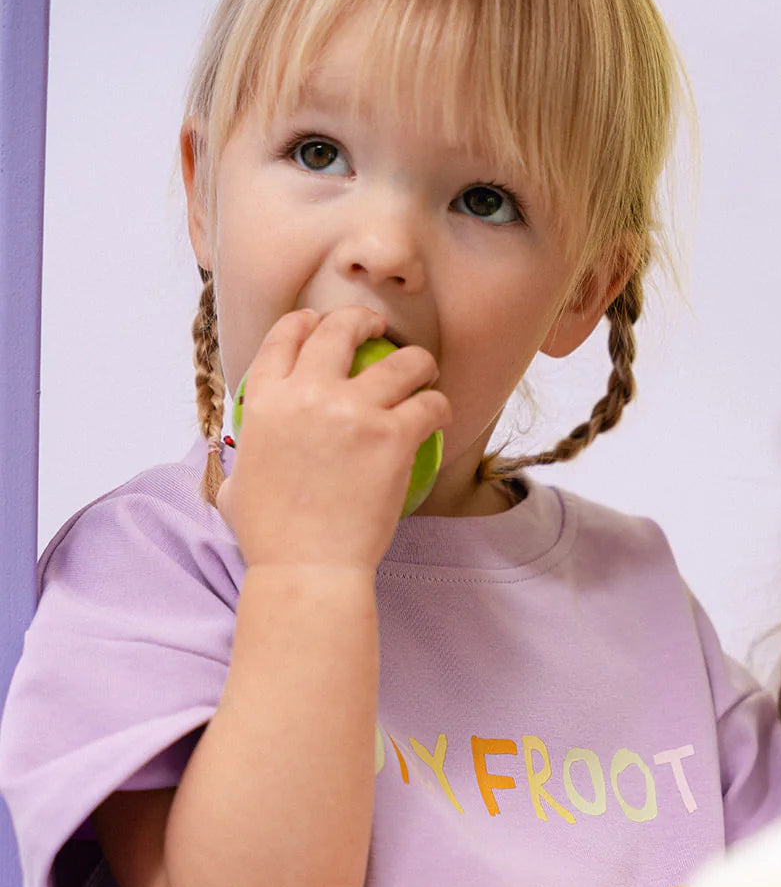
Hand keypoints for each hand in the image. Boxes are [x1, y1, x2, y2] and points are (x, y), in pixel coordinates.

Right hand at [217, 306, 451, 572]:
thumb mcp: (235, 489)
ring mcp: (353, 410)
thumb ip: (242, 462)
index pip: (286, 337)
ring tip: (424, 370)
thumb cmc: (269, 539)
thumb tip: (241, 461)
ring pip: (400, 361)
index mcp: (265, 400)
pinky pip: (429, 405)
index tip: (321, 325)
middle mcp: (307, 393)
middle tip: (378, 329)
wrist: (307, 567)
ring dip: (417, 360)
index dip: (307, 322)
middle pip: (341, 330)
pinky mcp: (392, 435)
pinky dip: (438, 406)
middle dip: (362, 319)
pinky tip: (439, 414)